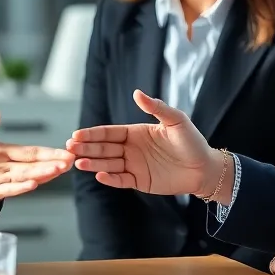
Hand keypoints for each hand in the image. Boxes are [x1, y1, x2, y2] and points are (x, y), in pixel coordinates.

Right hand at [66, 89, 227, 199]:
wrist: (204, 168)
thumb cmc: (192, 141)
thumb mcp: (176, 120)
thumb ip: (156, 107)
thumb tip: (136, 93)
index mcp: (135, 132)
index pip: (109, 132)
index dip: (92, 134)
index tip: (76, 134)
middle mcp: (130, 149)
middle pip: (103, 148)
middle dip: (86, 148)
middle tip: (69, 148)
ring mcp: (133, 165)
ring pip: (108, 164)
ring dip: (92, 163)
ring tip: (77, 162)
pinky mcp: (139, 181)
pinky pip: (121, 180)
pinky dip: (109, 178)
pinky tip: (98, 174)